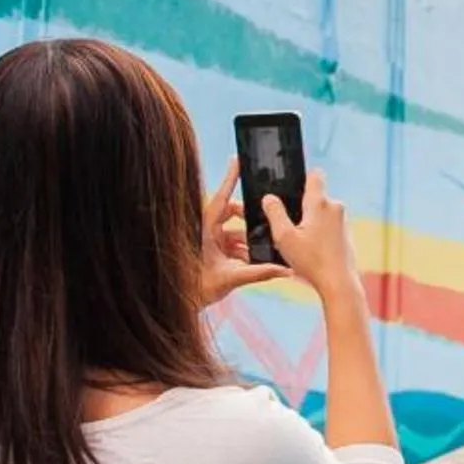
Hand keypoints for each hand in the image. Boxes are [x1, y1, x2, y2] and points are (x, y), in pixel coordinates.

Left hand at [197, 158, 288, 305]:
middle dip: (249, 220)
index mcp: (205, 230)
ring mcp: (209, 241)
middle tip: (264, 225)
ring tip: (264, 250)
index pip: (221, 199)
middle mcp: (206, 231)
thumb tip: (283, 269)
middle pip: (232, 214)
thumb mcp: (230, 279)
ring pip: (235, 232)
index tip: (237, 160)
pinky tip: (256, 260)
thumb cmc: (195, 289)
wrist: (180, 303)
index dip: (230, 179)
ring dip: (249, 241)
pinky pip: (232, 245)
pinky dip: (244, 251)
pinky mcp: (213, 252)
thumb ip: (258, 273)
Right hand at [264, 169, 359, 305]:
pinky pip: (329, 227)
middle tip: (289, 226)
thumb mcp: (284, 237)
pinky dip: (320, 234)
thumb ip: (274, 213)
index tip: (292, 189)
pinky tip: (311, 251)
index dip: (302, 178)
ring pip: (322, 214)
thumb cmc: (311, 261)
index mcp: (319, 203)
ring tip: (300, 243)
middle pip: (315, 197)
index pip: (315, 175)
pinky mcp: (346, 236)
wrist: (339, 284)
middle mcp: (335, 208)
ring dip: (311, 223)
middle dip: (302, 207)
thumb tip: (269, 198)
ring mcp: (343, 222)